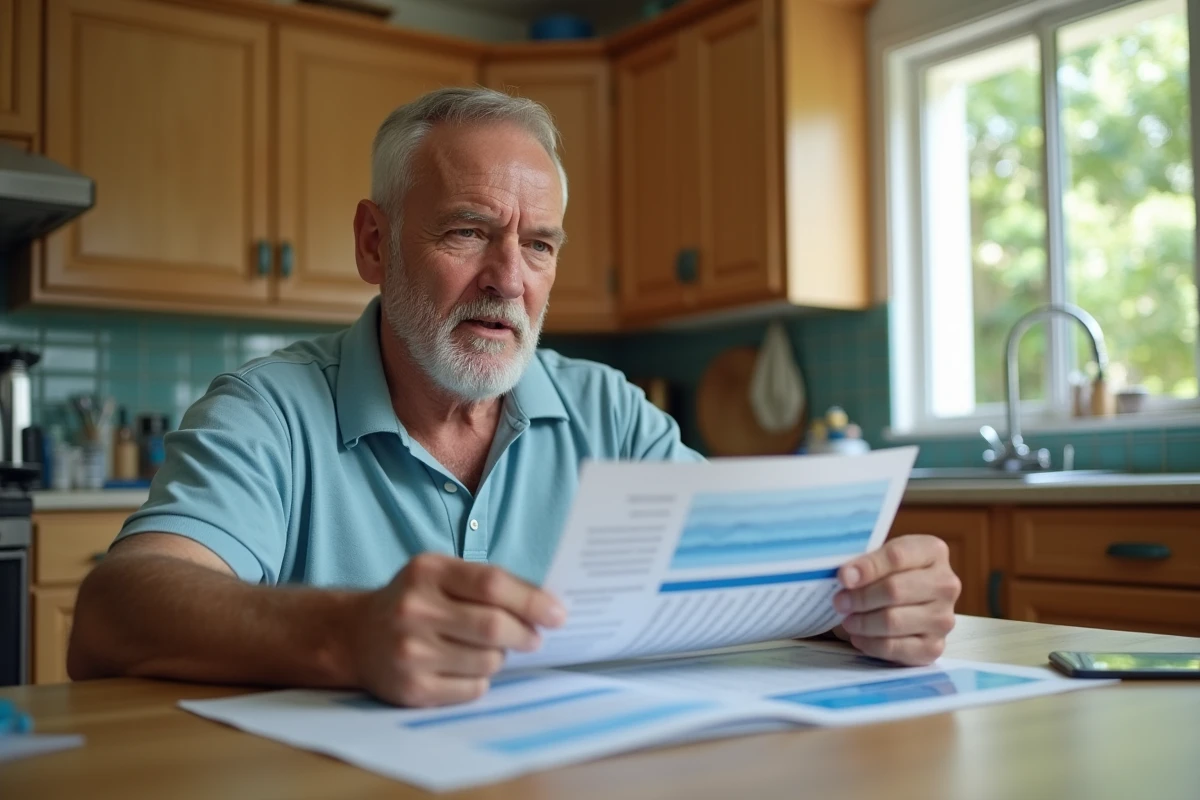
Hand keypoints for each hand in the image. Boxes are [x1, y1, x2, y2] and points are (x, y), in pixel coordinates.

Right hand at [351, 553, 565, 706]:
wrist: (354, 636)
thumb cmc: (414, 601)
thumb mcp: (441, 575)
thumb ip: (487, 583)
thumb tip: (546, 607)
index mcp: (427, 571)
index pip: (491, 584)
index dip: (531, 600)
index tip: (557, 614)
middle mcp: (414, 609)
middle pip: (492, 626)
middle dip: (525, 634)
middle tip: (534, 638)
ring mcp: (409, 651)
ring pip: (487, 661)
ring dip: (500, 657)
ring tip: (487, 649)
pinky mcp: (411, 688)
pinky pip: (472, 689)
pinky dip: (480, 679)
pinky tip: (464, 667)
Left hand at [831, 535, 959, 665]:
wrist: (908, 602)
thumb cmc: (888, 574)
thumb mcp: (880, 556)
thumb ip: (865, 562)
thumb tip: (846, 577)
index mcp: (933, 551)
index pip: (897, 556)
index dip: (867, 567)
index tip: (843, 577)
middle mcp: (946, 584)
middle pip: (895, 590)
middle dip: (860, 597)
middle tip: (839, 602)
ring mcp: (943, 618)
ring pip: (892, 621)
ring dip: (862, 622)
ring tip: (847, 620)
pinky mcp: (933, 647)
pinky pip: (895, 648)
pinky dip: (870, 643)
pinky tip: (859, 637)